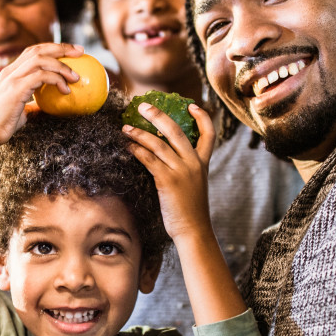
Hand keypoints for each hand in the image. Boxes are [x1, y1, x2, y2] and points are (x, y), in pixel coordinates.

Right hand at [0, 43, 84, 145]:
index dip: (53, 48)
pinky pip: (41, 76)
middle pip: (38, 49)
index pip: (33, 52)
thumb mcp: (21, 109)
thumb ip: (33, 102)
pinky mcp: (16, 89)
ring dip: (62, 65)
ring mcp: (12, 78)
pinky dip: (56, 80)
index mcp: (10, 72)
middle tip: (81, 52)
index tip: (71, 52)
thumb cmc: (3, 124)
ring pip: (41, 60)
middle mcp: (10, 71)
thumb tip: (50, 104)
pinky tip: (66, 90)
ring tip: (76, 77)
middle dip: (61, 47)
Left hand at [123, 102, 216, 241]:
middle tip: (143, 106)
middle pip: (176, 130)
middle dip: (158, 115)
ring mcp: (181, 171)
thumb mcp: (195, 184)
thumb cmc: (190, 210)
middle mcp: (193, 163)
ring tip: (125, 127)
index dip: (202, 117)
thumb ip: (186, 168)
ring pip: (158, 144)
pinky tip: (128, 146)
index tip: (192, 105)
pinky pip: (149, 160)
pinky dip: (137, 150)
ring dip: (139, 133)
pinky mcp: (167, 181)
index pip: (209, 134)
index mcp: (202, 163)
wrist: (193, 230)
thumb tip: (163, 153)